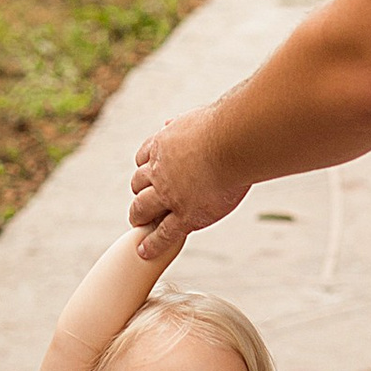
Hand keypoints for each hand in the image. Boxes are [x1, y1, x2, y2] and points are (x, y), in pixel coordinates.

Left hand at [128, 113, 244, 260]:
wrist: (232, 143)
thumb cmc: (224, 127)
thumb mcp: (194, 119)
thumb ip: (180, 125)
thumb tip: (169, 124)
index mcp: (163, 146)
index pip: (144, 159)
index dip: (145, 168)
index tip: (148, 173)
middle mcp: (160, 172)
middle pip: (138, 184)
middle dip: (139, 192)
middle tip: (140, 200)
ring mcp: (169, 196)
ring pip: (143, 208)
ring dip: (138, 216)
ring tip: (137, 223)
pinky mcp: (184, 216)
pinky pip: (162, 234)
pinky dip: (151, 244)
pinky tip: (144, 251)